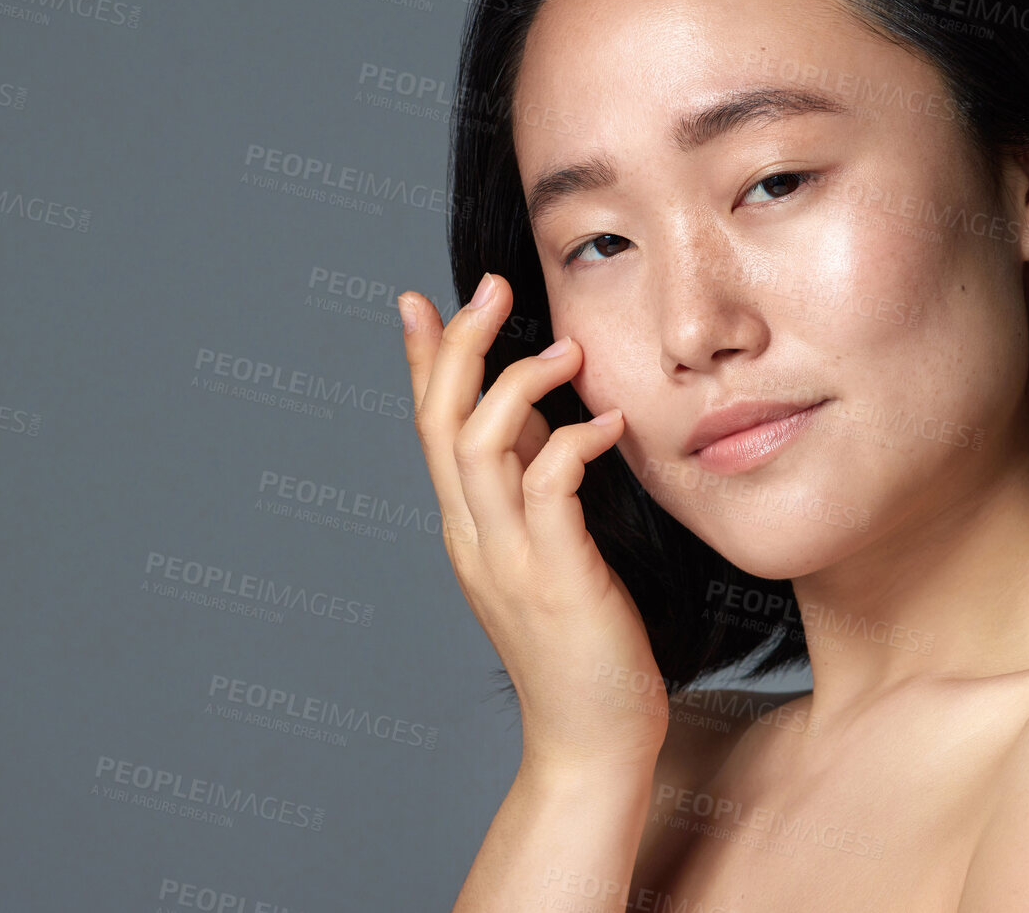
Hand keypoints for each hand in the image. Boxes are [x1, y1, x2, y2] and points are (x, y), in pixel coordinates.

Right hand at [398, 273, 668, 772]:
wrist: (592, 741)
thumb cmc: (583, 643)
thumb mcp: (549, 550)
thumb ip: (535, 486)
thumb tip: (544, 417)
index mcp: (466, 529)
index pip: (429, 428)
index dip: (421, 361)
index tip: (420, 299)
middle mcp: (473, 538)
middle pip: (439, 423)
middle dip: (457, 347)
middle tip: (488, 287)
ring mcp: (508, 560)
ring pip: (478, 446)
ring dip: (516, 385)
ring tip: (565, 349)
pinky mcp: (555, 579)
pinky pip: (549, 491)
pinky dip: (573, 444)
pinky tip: (608, 422)